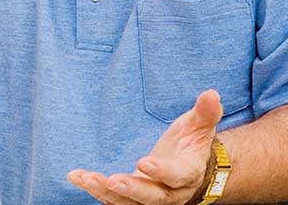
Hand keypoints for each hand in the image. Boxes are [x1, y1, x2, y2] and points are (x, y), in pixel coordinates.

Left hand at [67, 89, 223, 204]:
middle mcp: (171, 192)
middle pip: (153, 198)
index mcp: (188, 172)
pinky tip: (75, 176)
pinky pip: (113, 199)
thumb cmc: (191, 143)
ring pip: (130, 203)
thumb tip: (212, 94)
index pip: (177, 175)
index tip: (143, 161)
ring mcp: (150, 197)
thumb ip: (206, 113)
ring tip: (86, 178)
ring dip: (106, 193)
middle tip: (112, 181)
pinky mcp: (133, 198)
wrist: (189, 168)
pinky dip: (94, 190)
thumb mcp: (199, 126)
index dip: (162, 171)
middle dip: (133, 190)